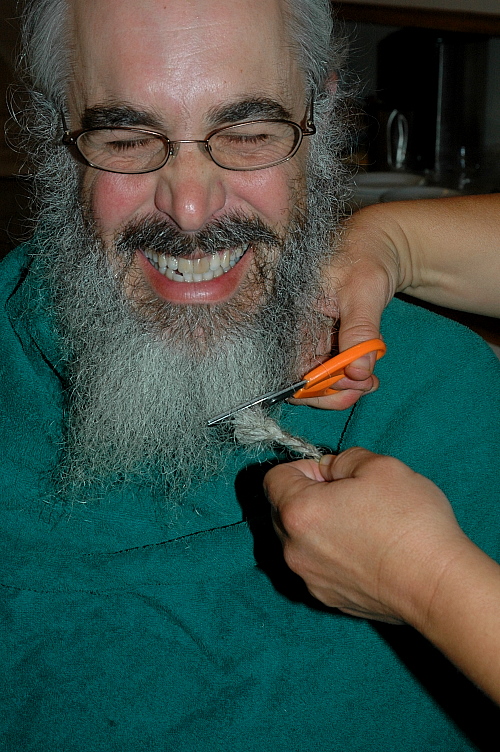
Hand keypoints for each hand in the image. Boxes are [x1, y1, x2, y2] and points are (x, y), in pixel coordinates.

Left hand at [264, 447, 466, 626]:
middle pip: (282, 511)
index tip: (332, 473)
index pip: (273, 478)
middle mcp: (293, 549)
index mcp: (298, 511)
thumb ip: (343, 458)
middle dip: (308, 497)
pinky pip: (318, 566)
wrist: (436, 585)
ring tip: (362, 525)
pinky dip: (333, 555)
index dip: (303, 467)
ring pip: (299, 541)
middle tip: (350, 496)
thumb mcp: (379, 465)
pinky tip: (367, 552)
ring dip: (320, 528)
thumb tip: (330, 468)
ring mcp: (309, 578)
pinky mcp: (328, 599)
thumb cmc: (409, 523)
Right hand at [293, 207, 400, 409]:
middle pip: (295, 376)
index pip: (282, 362)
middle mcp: (288, 326)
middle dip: (329, 391)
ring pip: (312, 377)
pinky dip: (347, 375)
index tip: (344, 389)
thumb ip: (361, 330)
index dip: (309, 385)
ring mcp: (304, 334)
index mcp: (286, 309)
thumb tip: (360, 372)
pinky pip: (326, 368)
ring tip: (370, 380)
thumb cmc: (366, 253)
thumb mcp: (365, 289)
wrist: (380, 242)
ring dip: (341, 386)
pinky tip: (367, 372)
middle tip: (363, 387)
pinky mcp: (318, 339)